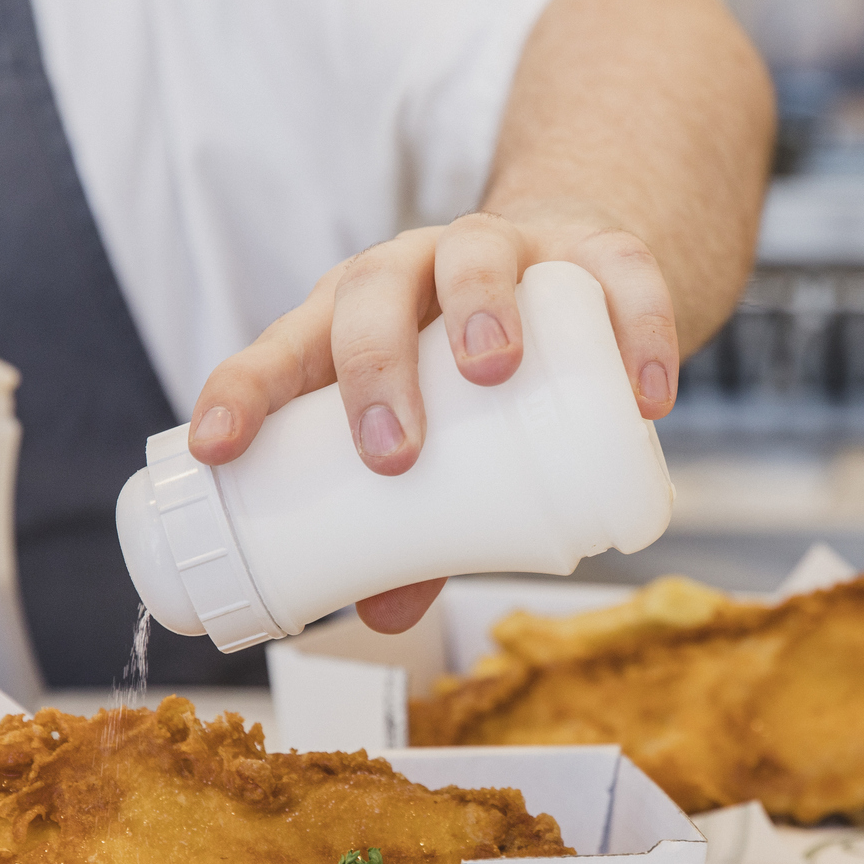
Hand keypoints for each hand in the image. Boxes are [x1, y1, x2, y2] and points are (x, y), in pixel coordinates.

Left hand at [185, 208, 678, 632]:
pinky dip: (635, 327)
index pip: (281, 346)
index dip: (242, 391)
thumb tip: (382, 615)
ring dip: (480, 305)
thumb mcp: (434, 442)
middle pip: (372, 291)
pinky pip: (618, 273)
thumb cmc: (469, 376)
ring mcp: (505, 247)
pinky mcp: (593, 251)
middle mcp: (414, 270)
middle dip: (374, 366)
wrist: (572, 282)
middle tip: (394, 452)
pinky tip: (645, 395)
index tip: (218, 449)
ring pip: (477, 251)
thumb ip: (409, 527)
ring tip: (494, 369)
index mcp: (349, 319)